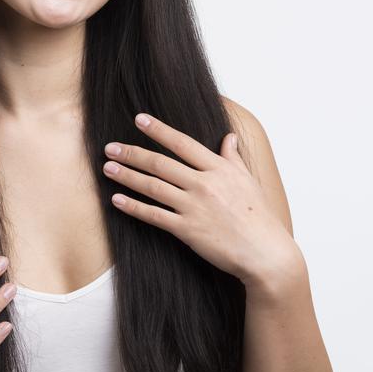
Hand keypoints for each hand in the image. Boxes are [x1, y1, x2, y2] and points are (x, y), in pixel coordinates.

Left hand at [103, 112, 300, 286]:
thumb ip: (233, 158)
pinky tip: (118, 200)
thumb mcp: (248, 181)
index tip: (140, 119)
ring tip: (108, 168)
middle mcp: (204, 184)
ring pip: (153, 186)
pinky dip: (134, 207)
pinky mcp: (187, 230)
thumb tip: (229, 137)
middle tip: (110, 147)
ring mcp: (194, 207)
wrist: (264, 251)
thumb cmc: (258, 217)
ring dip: (127, 176)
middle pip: (161, 163)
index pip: (183, 144)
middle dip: (132, 153)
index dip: (159, 130)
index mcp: (219, 169)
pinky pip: (154, 215)